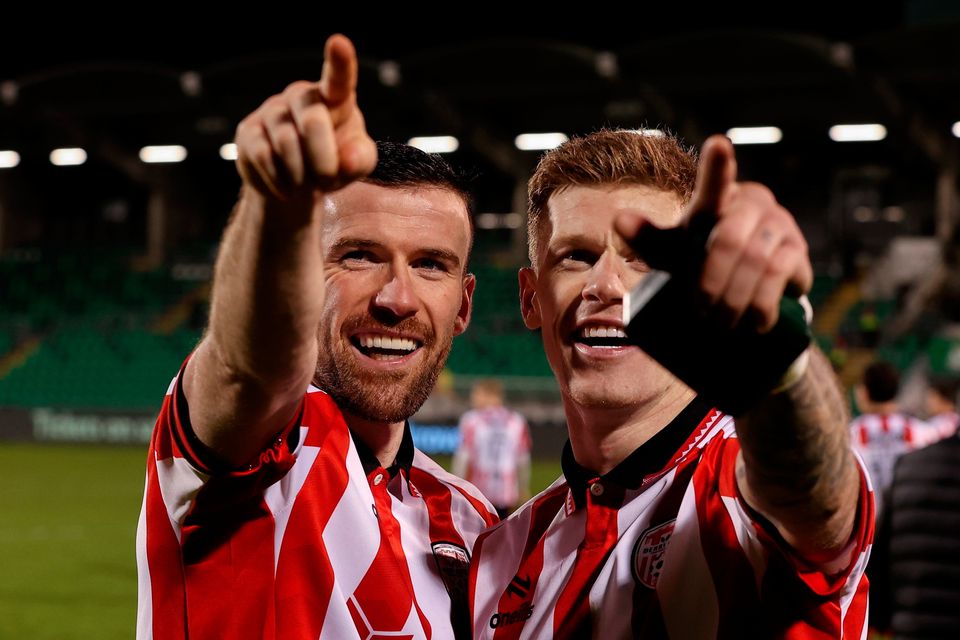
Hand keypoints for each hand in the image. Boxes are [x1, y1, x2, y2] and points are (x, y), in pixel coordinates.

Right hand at [234, 34, 376, 200]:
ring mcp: (272, 110)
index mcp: (335, 98)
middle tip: (327, 182)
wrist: (298, 182)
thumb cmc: (336, 163)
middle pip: (313, 121)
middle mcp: (301, 96)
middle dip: (324, 160)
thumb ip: (360, 160)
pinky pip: (263, 157)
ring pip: (286, 143)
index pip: (338, 78)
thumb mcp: (356, 164)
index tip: (339, 42)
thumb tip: (348, 159)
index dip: (339, 62)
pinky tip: (286, 187)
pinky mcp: (248, 131)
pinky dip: (280, 181)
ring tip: (306, 184)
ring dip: (301, 175)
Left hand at [616, 134, 811, 332]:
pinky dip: (762, 303)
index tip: (717, 145)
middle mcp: (751, 201)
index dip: (717, 167)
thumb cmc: (699, 261)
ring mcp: (779, 222)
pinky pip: (781, 274)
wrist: (743, 290)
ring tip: (721, 325)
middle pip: (728, 240)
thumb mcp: (671, 252)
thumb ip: (647, 237)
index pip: (714, 184)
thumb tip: (619, 219)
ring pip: (756, 260)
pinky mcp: (797, 249)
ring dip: (735, 299)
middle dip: (711, 284)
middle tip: (700, 314)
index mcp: (716, 199)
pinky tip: (755, 322)